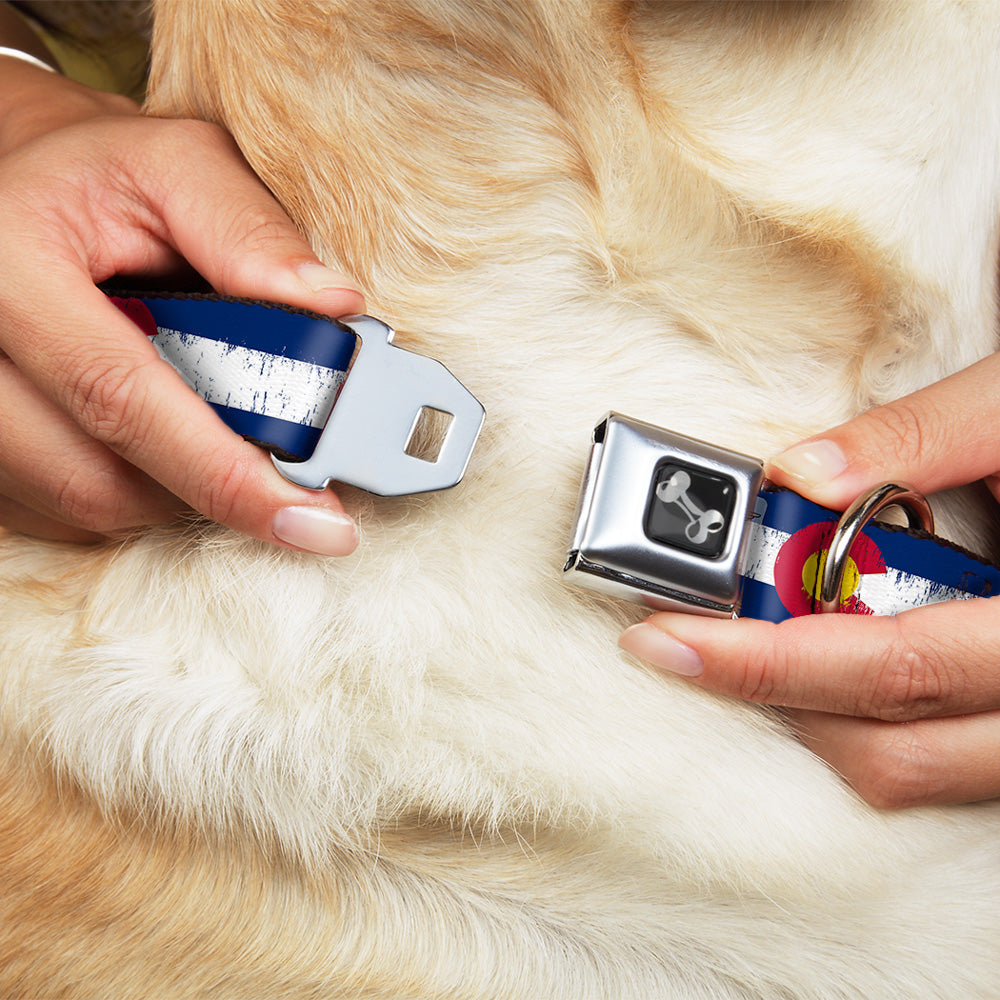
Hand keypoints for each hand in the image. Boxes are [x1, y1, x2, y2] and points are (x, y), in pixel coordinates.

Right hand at [0, 60, 364, 552]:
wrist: (18, 188)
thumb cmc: (101, 176)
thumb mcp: (177, 166)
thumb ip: (250, 230)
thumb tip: (334, 306)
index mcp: (9, 266)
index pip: (122, 397)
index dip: (225, 473)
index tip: (314, 520)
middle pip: (98, 478)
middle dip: (211, 487)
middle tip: (288, 477)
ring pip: (85, 504)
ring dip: (175, 489)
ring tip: (217, 430)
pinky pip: (64, 510)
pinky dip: (136, 490)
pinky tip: (162, 439)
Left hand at [620, 351, 999, 807]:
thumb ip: (920, 436)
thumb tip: (799, 472)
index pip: (893, 666)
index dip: (766, 661)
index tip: (666, 637)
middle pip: (893, 748)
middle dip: (770, 695)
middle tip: (684, 641)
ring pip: (917, 771)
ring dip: (817, 715)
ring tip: (751, 645)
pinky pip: (944, 760)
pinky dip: (870, 719)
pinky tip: (829, 657)